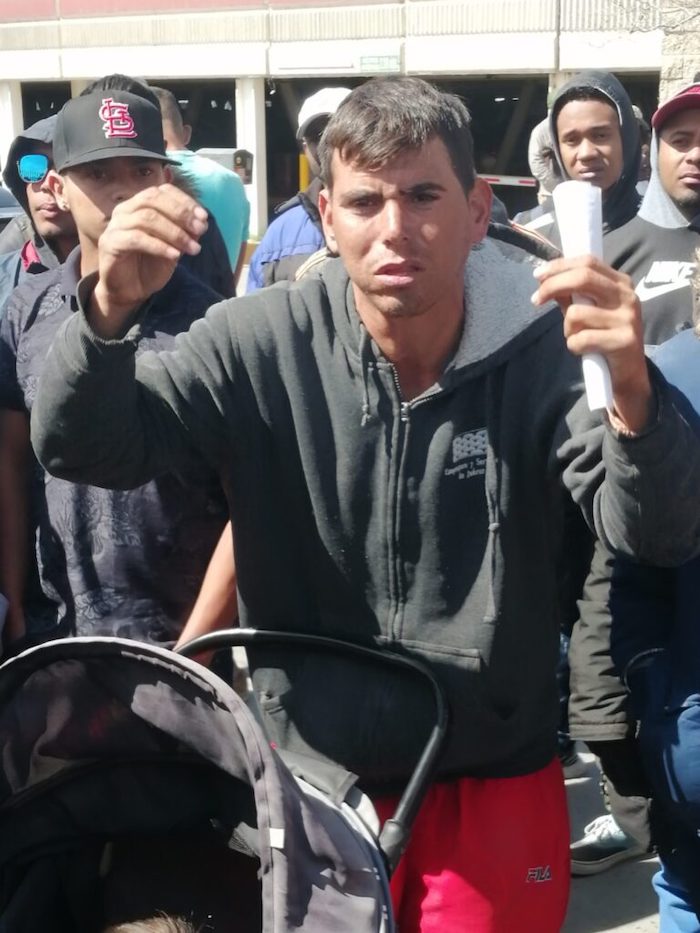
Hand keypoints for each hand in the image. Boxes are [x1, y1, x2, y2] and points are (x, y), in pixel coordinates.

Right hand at [89, 183, 208, 337]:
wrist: (128, 292)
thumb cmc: (149, 267)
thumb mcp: (173, 247)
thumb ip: (184, 232)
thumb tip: (202, 221)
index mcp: (139, 205)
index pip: (162, 191)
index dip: (184, 201)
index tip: (204, 217)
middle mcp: (125, 210)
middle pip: (153, 199)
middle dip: (181, 213)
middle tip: (200, 230)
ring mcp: (115, 225)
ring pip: (147, 218)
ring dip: (175, 233)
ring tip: (193, 248)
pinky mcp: (110, 243)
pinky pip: (137, 239)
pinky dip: (160, 246)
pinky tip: (176, 256)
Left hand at [533, 256, 651, 432]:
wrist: (628, 373)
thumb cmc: (603, 338)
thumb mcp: (589, 311)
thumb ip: (572, 295)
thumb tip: (544, 279)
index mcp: (621, 283)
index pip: (588, 262)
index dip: (559, 266)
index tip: (538, 275)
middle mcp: (627, 296)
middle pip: (583, 278)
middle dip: (552, 286)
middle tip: (535, 299)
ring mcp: (628, 318)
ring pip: (576, 313)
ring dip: (567, 329)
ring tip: (577, 338)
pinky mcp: (624, 341)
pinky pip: (581, 339)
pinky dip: (574, 346)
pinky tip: (584, 351)